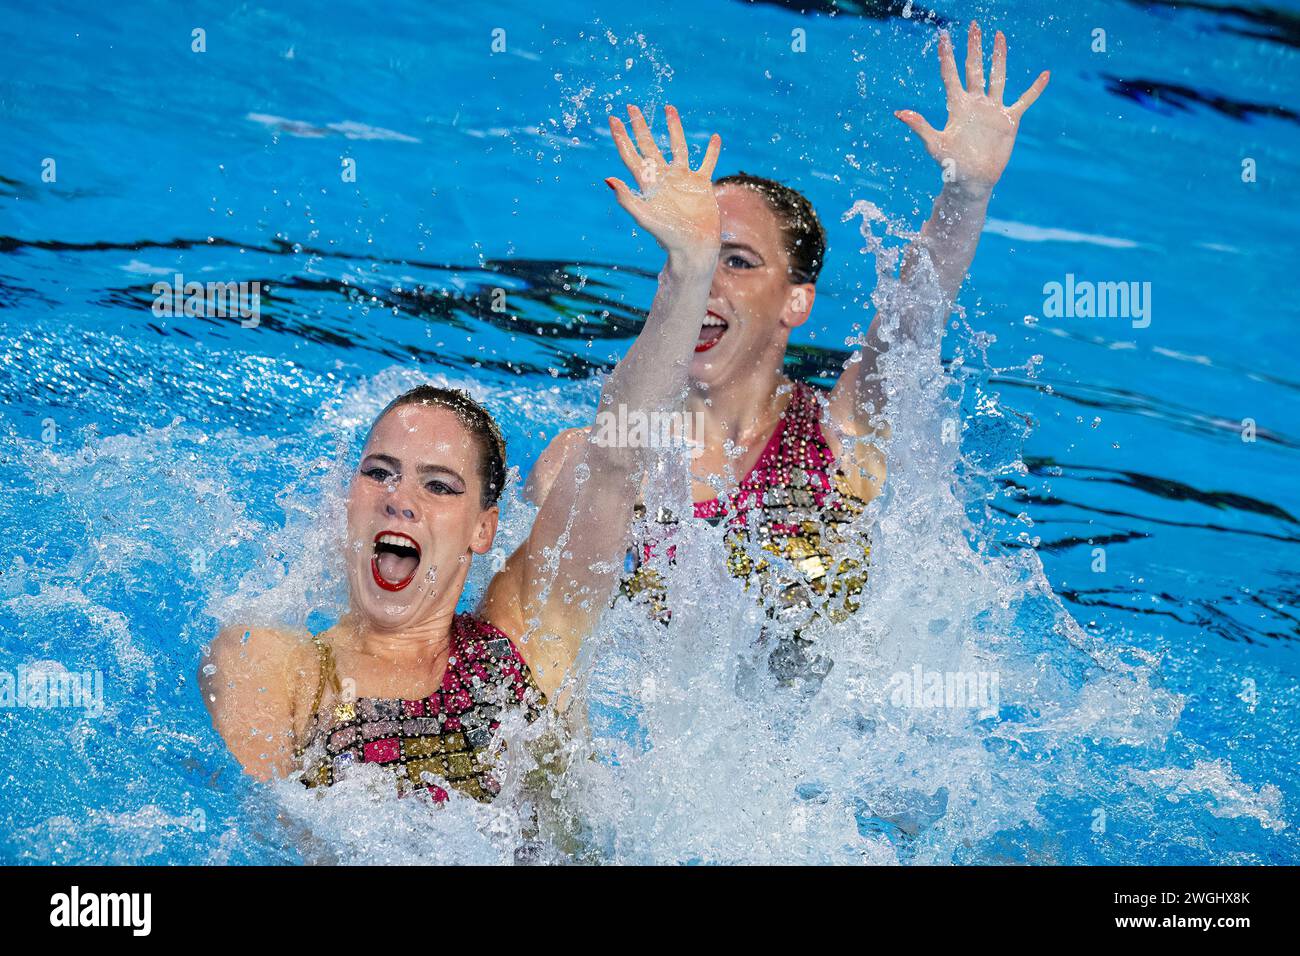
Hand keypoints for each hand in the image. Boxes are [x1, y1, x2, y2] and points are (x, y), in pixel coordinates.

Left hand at [606, 104, 722, 260]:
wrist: (693, 247)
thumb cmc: (668, 236)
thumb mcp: (644, 217)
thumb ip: (627, 199)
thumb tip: (608, 179)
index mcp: (648, 184)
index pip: (631, 155)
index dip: (621, 137)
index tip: (613, 119)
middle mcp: (663, 178)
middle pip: (649, 146)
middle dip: (640, 126)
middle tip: (632, 107)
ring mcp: (683, 179)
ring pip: (678, 147)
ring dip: (674, 128)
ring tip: (669, 108)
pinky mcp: (701, 184)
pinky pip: (707, 163)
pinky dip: (712, 151)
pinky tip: (715, 138)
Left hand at [895, 21, 1048, 196]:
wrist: (972, 181)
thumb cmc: (951, 164)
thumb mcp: (934, 144)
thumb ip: (919, 126)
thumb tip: (898, 113)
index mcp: (956, 106)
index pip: (950, 75)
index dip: (946, 56)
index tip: (944, 36)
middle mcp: (975, 103)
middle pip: (974, 69)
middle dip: (974, 48)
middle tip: (975, 26)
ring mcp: (993, 109)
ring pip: (998, 77)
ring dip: (999, 57)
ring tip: (999, 36)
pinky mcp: (1009, 120)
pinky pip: (1025, 101)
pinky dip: (1035, 89)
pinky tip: (1045, 75)